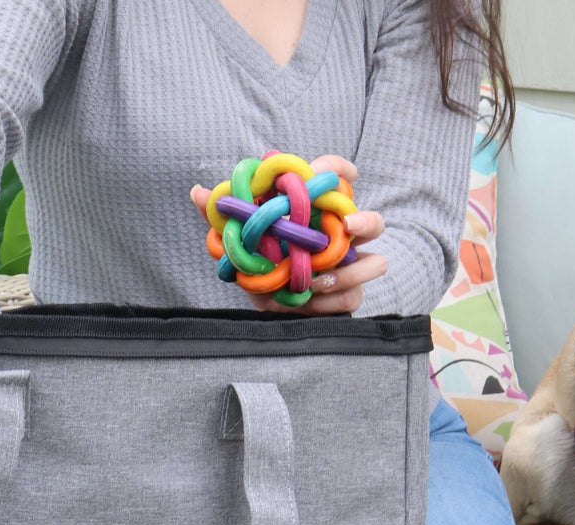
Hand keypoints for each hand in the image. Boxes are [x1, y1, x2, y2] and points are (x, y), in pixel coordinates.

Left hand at [190, 155, 386, 314]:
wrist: (272, 305)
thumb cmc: (263, 263)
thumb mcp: (241, 241)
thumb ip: (226, 218)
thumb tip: (198, 192)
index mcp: (318, 214)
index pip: (338, 181)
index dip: (338, 169)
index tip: (331, 170)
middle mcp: (341, 238)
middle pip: (373, 222)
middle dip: (364, 221)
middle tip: (346, 226)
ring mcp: (350, 268)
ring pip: (376, 262)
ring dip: (349, 271)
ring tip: (318, 279)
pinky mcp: (350, 295)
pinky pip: (352, 297)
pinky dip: (332, 300)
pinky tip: (311, 298)